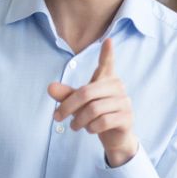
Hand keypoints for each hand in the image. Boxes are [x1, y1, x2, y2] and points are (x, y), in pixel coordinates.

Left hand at [47, 38, 138, 166]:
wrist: (114, 137)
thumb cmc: (95, 115)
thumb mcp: (78, 104)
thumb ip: (65, 95)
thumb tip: (50, 88)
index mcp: (106, 79)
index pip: (107, 63)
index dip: (107, 53)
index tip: (108, 40)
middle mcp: (118, 87)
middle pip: (86, 93)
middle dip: (68, 107)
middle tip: (57, 117)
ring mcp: (124, 102)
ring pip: (93, 109)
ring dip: (78, 121)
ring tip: (74, 126)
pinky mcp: (127, 117)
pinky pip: (102, 122)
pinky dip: (91, 128)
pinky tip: (90, 129)